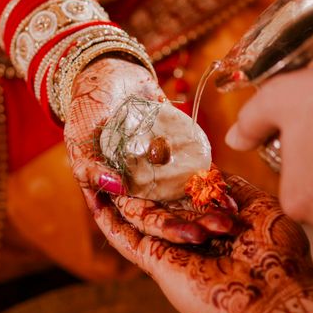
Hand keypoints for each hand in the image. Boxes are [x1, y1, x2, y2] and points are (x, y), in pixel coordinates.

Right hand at [67, 58, 233, 243]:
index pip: (143, 219)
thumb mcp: (80, 138)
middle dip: (195, 224)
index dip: (167, 229)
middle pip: (170, 213)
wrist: (110, 76)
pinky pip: (195, 171)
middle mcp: (139, 188)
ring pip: (186, 198)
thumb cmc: (86, 110)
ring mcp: (159, 172)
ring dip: (208, 209)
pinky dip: (211, 182)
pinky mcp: (176, 154)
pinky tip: (230, 194)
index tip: (193, 237)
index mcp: (115, 193)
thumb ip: (92, 166)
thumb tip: (116, 188)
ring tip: (232, 218)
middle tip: (222, 230)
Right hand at [84, 174, 312, 312]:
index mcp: (216, 225)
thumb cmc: (280, 256)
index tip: (151, 152)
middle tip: (112, 155)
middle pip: (156, 205)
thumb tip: (207, 169)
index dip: (166, 175)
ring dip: (112, 196)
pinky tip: (90, 194)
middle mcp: (191, 238)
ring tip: (90, 168)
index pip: (184, 195)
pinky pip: (124, 238)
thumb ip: (230, 188)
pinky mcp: (157, 263)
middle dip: (133, 182)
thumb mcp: (258, 208)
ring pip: (135, 218)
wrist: (278, 296)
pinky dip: (106, 217)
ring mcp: (172, 251)